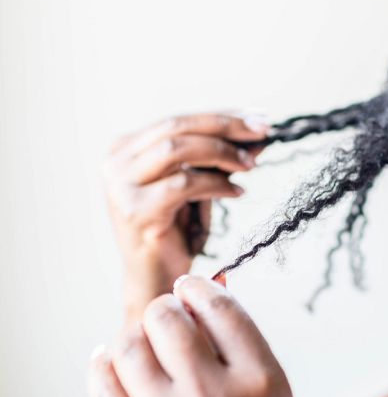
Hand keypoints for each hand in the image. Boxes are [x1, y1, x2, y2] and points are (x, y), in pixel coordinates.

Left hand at [87, 275, 325, 396]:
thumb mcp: (275, 396)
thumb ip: (244, 344)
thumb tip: (207, 290)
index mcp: (262, 381)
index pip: (219, 307)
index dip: (198, 286)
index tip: (188, 285)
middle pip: (168, 317)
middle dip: (165, 307)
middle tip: (166, 315)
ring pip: (130, 346)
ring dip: (136, 333)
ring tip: (143, 341)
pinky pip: (104, 387)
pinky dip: (103, 364)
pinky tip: (110, 360)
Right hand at [102, 113, 268, 321]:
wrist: (157, 281)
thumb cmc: (177, 233)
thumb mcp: (196, 186)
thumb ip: (215, 159)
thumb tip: (255, 135)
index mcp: (126, 149)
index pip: (178, 120)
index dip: (221, 115)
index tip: (258, 117)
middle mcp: (117, 162)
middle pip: (177, 127)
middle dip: (226, 126)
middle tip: (262, 130)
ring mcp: (122, 186)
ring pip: (177, 149)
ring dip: (222, 152)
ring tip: (250, 164)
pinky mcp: (136, 211)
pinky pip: (184, 185)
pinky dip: (216, 184)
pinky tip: (238, 191)